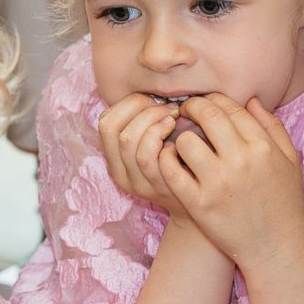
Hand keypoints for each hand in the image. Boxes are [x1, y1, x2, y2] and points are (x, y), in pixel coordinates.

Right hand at [96, 92, 186, 209]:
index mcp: (115, 161)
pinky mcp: (159, 188)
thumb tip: (153, 94)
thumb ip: (147, 126)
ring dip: (153, 121)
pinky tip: (178, 136)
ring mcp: (140, 183)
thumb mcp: (156, 148)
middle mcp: (122, 174)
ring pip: (130, 140)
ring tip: (173, 118)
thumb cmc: (180, 168)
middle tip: (167, 108)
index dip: (128, 104)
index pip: (105, 122)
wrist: (198, 209)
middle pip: (116, 129)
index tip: (152, 101)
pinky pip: (151, 157)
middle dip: (143, 109)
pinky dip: (162, 138)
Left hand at [156, 94, 303, 269]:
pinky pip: (171, 170)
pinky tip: (171, 161)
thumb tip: (251, 100)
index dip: (213, 99)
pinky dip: (166, 160)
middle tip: (184, 112)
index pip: (231, 106)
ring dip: (179, 137)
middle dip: (192, 108)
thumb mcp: (290, 161)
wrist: (276, 248)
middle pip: (207, 115)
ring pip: (185, 140)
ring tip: (180, 142)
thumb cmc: (284, 204)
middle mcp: (241, 161)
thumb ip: (273, 128)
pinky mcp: (199, 204)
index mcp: (264, 147)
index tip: (204, 104)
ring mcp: (218, 183)